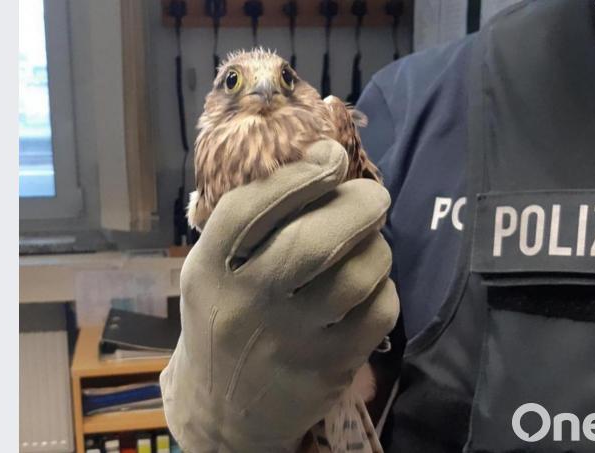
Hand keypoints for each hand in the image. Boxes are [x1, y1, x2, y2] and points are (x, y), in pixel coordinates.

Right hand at [160, 140, 398, 452]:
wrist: (222, 412)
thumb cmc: (222, 323)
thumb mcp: (210, 273)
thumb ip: (247, 226)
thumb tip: (316, 162)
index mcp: (209, 271)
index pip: (250, 210)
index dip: (299, 175)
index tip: (329, 157)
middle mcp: (247, 305)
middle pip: (314, 241)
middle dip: (358, 204)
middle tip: (372, 195)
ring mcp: (291, 340)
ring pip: (358, 274)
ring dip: (377, 244)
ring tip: (369, 240)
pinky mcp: (329, 368)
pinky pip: (379, 311)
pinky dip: (384, 286)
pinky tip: (371, 283)